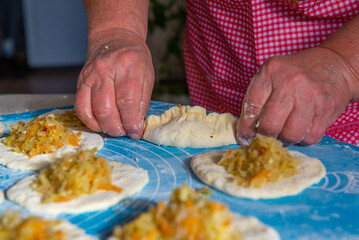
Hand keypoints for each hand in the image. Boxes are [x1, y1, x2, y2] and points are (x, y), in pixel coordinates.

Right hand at [75, 29, 153, 138]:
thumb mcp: (147, 76)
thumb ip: (142, 101)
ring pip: (91, 109)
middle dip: (116, 128)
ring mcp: (90, 75)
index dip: (131, 122)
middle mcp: (106, 70)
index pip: (127, 102)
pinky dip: (88, 120)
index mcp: (129, 67)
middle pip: (107, 108)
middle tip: (124, 133)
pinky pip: (79, 106)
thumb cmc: (134, 60)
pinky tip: (99, 124)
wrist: (114, 39)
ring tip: (113, 129)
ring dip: (103, 126)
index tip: (135, 132)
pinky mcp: (80, 81)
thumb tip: (136, 126)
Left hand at [237, 46, 358, 144]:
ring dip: (285, 140)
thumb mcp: (271, 75)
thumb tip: (246, 131)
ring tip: (283, 133)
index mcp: (270, 72)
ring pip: (290, 135)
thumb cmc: (295, 73)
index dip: (245, 128)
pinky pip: (310, 138)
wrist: (334, 64)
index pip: (251, 108)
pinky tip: (300, 131)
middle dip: (265, 136)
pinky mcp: (327, 109)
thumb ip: (256, 98)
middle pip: (270, 125)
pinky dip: (302, 140)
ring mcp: (311, 96)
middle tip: (266, 137)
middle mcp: (290, 83)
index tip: (245, 137)